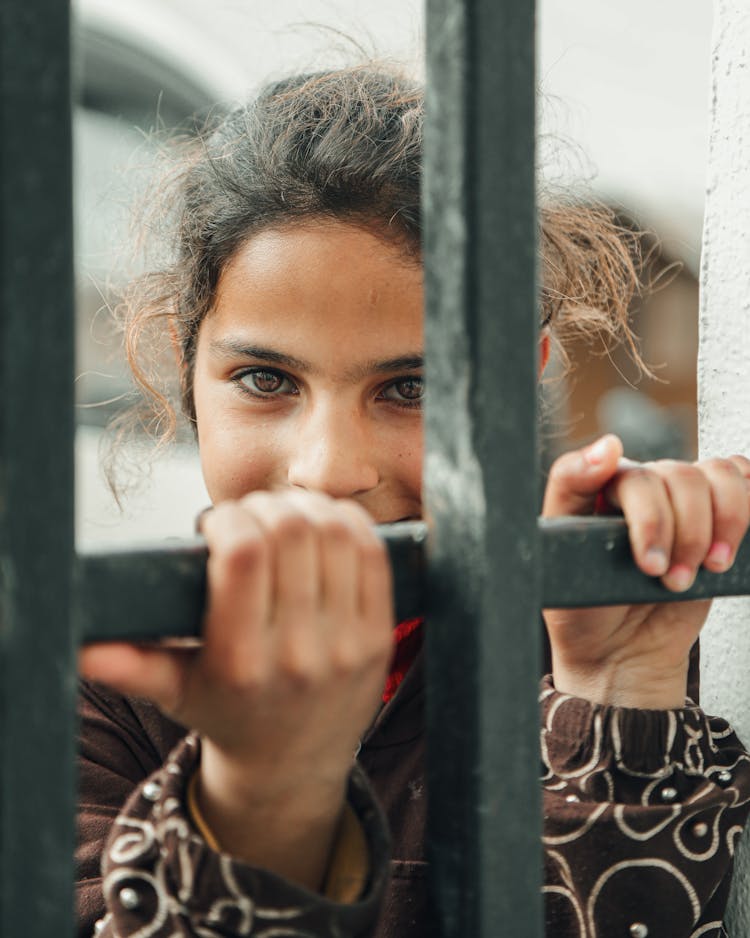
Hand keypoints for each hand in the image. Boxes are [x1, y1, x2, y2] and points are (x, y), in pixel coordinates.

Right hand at [79, 489, 393, 888]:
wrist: (294, 765)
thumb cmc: (228, 714)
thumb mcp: (175, 692)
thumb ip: (129, 665)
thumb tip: (77, 646)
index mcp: (240, 663)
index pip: (244, 555)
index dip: (229, 519)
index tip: (217, 524)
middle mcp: (298, 654)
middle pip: (291, 533)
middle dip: (264, 506)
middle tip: (249, 517)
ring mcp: (347, 645)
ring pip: (335, 533)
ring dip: (306, 508)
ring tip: (283, 518)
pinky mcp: (379, 636)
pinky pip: (373, 554)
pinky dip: (347, 523)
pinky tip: (322, 524)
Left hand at [542, 435, 749, 708]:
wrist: (620, 652)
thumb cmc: (583, 607)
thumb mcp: (558, 559)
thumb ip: (570, 492)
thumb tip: (609, 445)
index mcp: (600, 487)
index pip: (629, 474)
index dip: (648, 517)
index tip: (649, 561)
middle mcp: (644, 485)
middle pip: (678, 477)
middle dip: (681, 535)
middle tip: (667, 579)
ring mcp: (683, 499)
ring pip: (718, 476)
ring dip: (719, 526)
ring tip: (705, 569)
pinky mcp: (718, 515)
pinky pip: (744, 483)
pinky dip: (748, 506)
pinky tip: (732, 545)